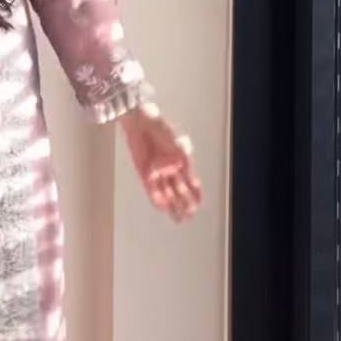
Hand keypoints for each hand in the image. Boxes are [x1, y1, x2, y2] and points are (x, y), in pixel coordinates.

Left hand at [119, 105, 201, 222]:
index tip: (199, 202)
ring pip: (167, 192)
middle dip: (185, 203)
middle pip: (180, 189)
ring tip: (178, 218)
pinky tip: (163, 208)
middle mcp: (170, 168)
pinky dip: (157, 199)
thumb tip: (180, 166)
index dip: (196, 192)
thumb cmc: (159, 126)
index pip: (191, 180)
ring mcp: (157, 171)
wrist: (140, 122)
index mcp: (181, 160)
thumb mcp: (175, 139)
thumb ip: (179, 153)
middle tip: (190, 215)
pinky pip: (152, 189)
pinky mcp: (144, 173)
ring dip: (173, 205)